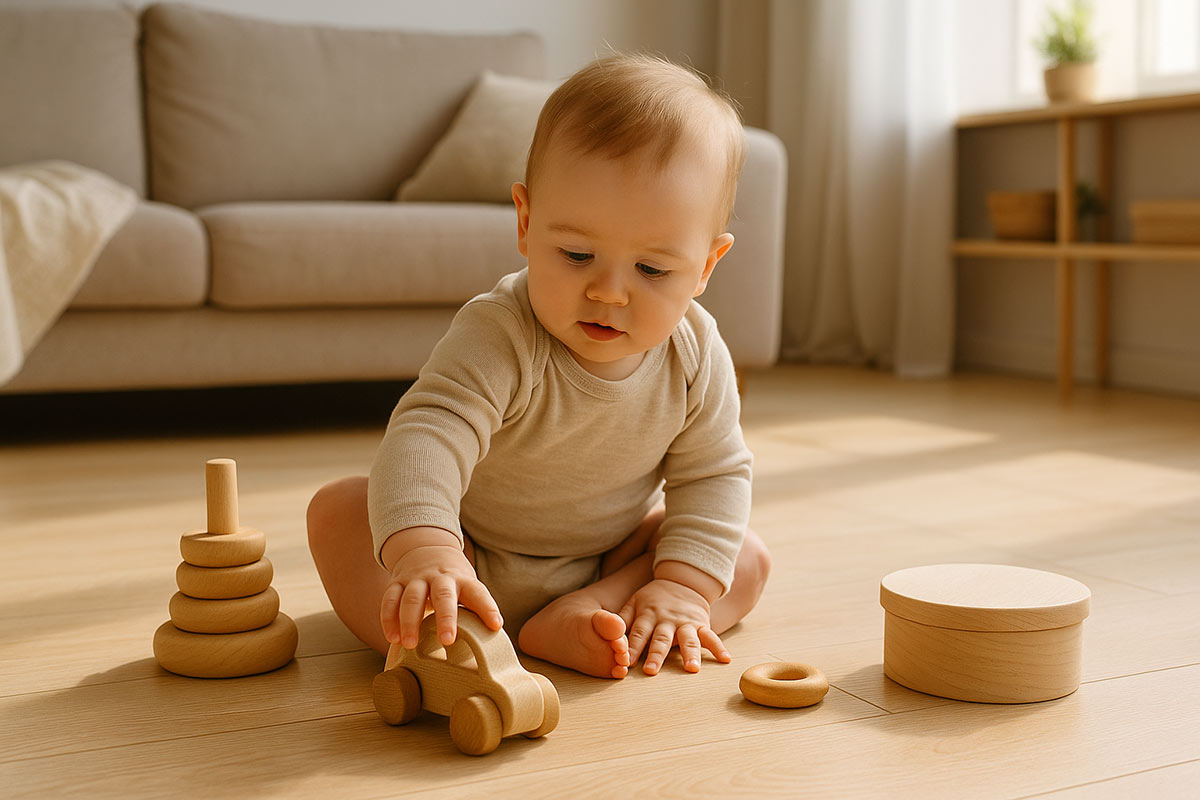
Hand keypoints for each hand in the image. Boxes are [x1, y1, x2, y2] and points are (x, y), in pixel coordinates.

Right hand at [379, 534, 501, 649]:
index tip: (495, 625)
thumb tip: (489, 643)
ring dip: (410, 622)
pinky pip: (390, 599)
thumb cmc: (453, 579)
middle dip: (446, 618)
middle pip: (443, 595)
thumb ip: (473, 610)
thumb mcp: (467, 587)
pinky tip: (392, 638)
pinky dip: (389, 619)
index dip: (487, 608)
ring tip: (410, 645)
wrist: (426, 548)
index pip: (478, 593)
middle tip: (448, 641)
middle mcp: (440, 577)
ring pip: (412, 598)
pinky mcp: (397, 582)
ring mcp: (416, 578)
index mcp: (462, 579)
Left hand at [618, 578, 730, 674]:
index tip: (625, 664)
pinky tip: (725, 659)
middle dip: (656, 655)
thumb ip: (622, 619)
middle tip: (651, 671)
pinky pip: (711, 636)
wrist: (683, 580)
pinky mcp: (701, 623)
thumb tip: (606, 638)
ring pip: (688, 639)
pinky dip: (718, 647)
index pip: (637, 634)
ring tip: (692, 669)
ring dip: (689, 653)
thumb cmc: (653, 598)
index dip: (631, 648)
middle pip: (660, 639)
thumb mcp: (634, 602)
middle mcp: (667, 620)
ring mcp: (685, 622)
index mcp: (648, 615)